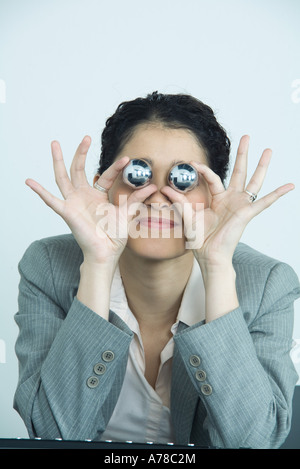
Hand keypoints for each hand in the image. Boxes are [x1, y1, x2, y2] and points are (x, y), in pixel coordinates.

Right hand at [25, 136, 156, 264]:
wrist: (107, 253)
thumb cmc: (114, 237)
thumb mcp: (127, 214)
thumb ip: (136, 200)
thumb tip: (152, 186)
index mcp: (98, 196)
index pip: (105, 176)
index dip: (115, 167)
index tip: (127, 159)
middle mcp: (84, 196)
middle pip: (79, 169)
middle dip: (81, 153)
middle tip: (86, 137)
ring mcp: (74, 203)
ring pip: (63, 177)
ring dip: (58, 161)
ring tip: (55, 144)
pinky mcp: (67, 212)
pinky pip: (51, 201)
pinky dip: (40, 192)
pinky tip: (30, 182)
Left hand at [161, 135, 294, 268]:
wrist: (209, 255)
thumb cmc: (200, 239)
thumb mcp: (187, 216)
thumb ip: (178, 201)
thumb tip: (164, 188)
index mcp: (218, 199)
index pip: (213, 178)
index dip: (204, 170)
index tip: (193, 163)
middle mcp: (231, 199)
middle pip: (239, 171)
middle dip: (243, 154)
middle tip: (246, 137)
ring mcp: (241, 205)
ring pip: (254, 181)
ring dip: (261, 165)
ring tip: (268, 150)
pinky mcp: (247, 213)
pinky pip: (264, 202)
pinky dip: (277, 194)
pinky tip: (289, 186)